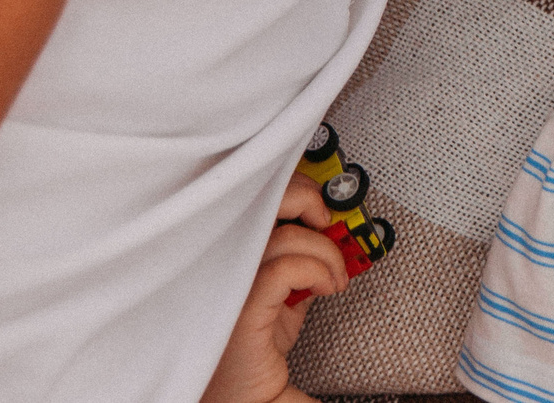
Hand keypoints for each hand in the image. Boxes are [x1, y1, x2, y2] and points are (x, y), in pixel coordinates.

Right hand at [200, 175, 348, 402]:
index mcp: (224, 259)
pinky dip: (320, 269)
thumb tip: (326, 233)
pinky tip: (328, 286)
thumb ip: (296, 265)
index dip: (288, 192)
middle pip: (256, 199)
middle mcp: (219, 267)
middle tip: (326, 218)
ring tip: (334, 274)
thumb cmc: (250, 361)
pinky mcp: (242, 311)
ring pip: (283, 235)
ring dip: (324, 249)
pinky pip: (287, 267)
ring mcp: (226, 288)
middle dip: (303, 197)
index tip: (317, 207)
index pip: (247, 201)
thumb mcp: (280, 302)